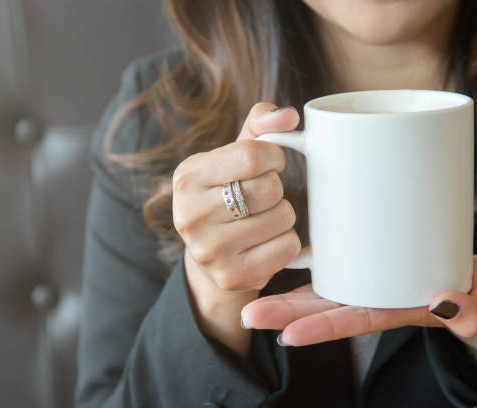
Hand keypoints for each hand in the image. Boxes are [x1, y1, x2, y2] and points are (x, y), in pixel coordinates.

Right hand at [172, 103, 300, 355]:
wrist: (211, 255)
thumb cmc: (228, 192)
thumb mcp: (233, 155)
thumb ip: (260, 126)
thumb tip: (289, 115)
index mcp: (187, 176)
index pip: (251, 155)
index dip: (274, 156)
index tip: (272, 163)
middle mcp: (190, 215)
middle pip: (269, 189)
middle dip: (277, 188)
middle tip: (263, 196)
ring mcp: (208, 250)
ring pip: (283, 217)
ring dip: (283, 215)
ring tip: (263, 218)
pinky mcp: (232, 276)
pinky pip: (287, 247)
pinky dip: (287, 242)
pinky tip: (267, 241)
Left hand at [241, 255, 476, 356]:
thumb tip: (452, 307)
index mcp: (399, 310)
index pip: (354, 320)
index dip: (321, 328)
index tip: (287, 335)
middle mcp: (378, 299)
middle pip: (327, 308)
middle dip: (286, 314)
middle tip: (248, 315)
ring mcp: (373, 282)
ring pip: (325, 291)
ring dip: (287, 295)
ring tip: (250, 299)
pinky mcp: (374, 263)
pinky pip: (338, 268)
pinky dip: (310, 268)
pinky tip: (282, 262)